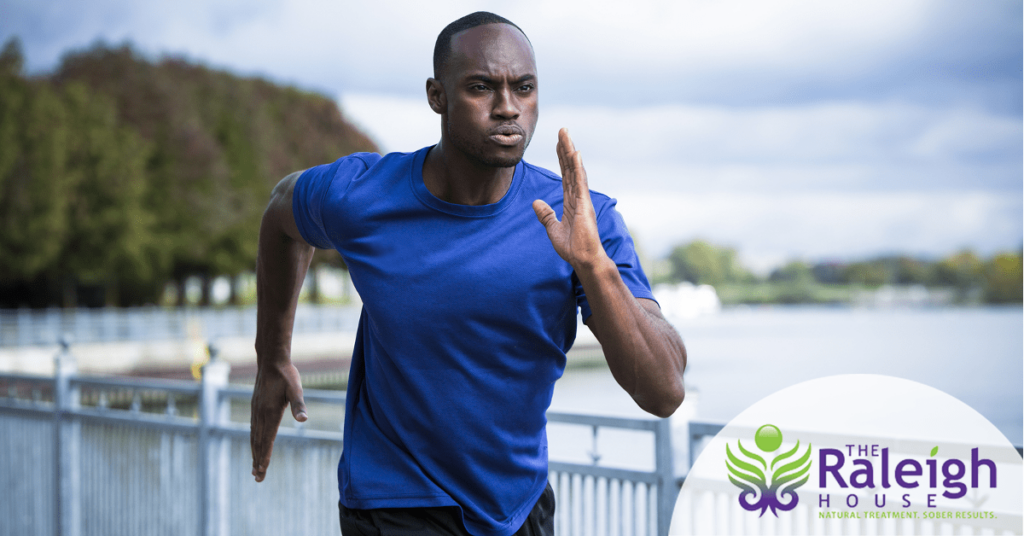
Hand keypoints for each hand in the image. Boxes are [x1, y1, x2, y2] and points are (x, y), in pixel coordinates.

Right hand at [250, 362, 306, 481]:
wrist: (271, 361)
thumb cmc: (286, 375)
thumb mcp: (295, 388)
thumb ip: (298, 404)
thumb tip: (304, 419)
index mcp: (270, 412)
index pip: (268, 439)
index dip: (265, 456)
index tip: (262, 470)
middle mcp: (260, 414)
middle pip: (259, 442)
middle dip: (258, 460)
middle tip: (258, 477)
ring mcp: (256, 411)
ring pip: (254, 437)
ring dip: (254, 453)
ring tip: (254, 468)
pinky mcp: (255, 407)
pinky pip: (253, 428)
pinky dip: (253, 441)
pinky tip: (254, 445)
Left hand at [532, 128, 609, 270]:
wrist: (583, 259)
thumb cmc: (572, 247)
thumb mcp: (553, 229)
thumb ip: (546, 214)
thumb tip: (536, 202)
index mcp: (571, 201)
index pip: (565, 175)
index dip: (561, 158)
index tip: (558, 143)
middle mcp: (578, 197)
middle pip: (571, 168)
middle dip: (566, 149)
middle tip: (562, 130)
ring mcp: (582, 199)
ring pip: (575, 170)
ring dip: (570, 152)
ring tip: (566, 135)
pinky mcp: (584, 205)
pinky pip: (580, 183)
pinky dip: (578, 168)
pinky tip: (575, 154)